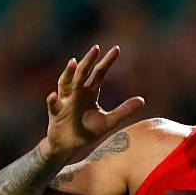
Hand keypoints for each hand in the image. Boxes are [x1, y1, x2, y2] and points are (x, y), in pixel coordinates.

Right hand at [40, 45, 143, 162]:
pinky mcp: (55, 113)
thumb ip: (124, 110)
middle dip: (88, 61)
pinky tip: (53, 96)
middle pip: (82, 73)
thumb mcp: (108, 121)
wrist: (69, 146)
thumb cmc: (87, 131)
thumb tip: (142, 100)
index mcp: (90, 92)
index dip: (107, 62)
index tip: (117, 49)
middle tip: (96, 48)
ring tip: (73, 63)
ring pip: (65, 84)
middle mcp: (76, 92)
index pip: (100, 73)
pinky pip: (53, 106)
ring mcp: (64, 101)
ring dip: (68, 73)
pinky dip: (52, 100)